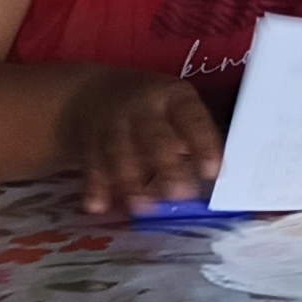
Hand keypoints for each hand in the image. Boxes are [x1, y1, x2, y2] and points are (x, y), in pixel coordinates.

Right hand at [62, 68, 221, 215]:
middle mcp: (143, 108)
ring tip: (143, 208)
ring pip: (120, 152)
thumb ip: (192, 141)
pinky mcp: (89, 142)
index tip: (212, 173)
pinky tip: (98, 205)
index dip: (203, 144)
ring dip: (131, 182)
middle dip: (167, 167)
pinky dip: (95, 187)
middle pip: (154, 136)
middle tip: (180, 195)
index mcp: (174, 98)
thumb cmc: (153, 112)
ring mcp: (113, 123)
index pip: (192, 119)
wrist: (95, 94)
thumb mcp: (177, 111)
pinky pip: (92, 164)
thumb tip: (209, 179)